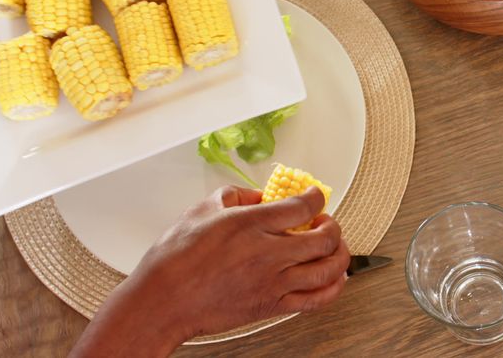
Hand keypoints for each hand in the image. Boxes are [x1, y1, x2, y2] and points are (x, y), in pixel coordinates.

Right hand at [69, 185, 350, 356]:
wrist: (162, 302)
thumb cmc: (175, 259)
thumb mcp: (202, 210)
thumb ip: (236, 196)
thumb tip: (257, 195)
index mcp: (251, 225)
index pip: (303, 206)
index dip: (316, 196)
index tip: (315, 195)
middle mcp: (268, 254)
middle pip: (326, 237)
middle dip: (333, 225)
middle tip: (325, 221)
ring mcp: (273, 283)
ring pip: (328, 269)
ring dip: (340, 254)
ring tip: (334, 247)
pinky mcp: (271, 307)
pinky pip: (317, 300)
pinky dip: (334, 288)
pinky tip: (336, 278)